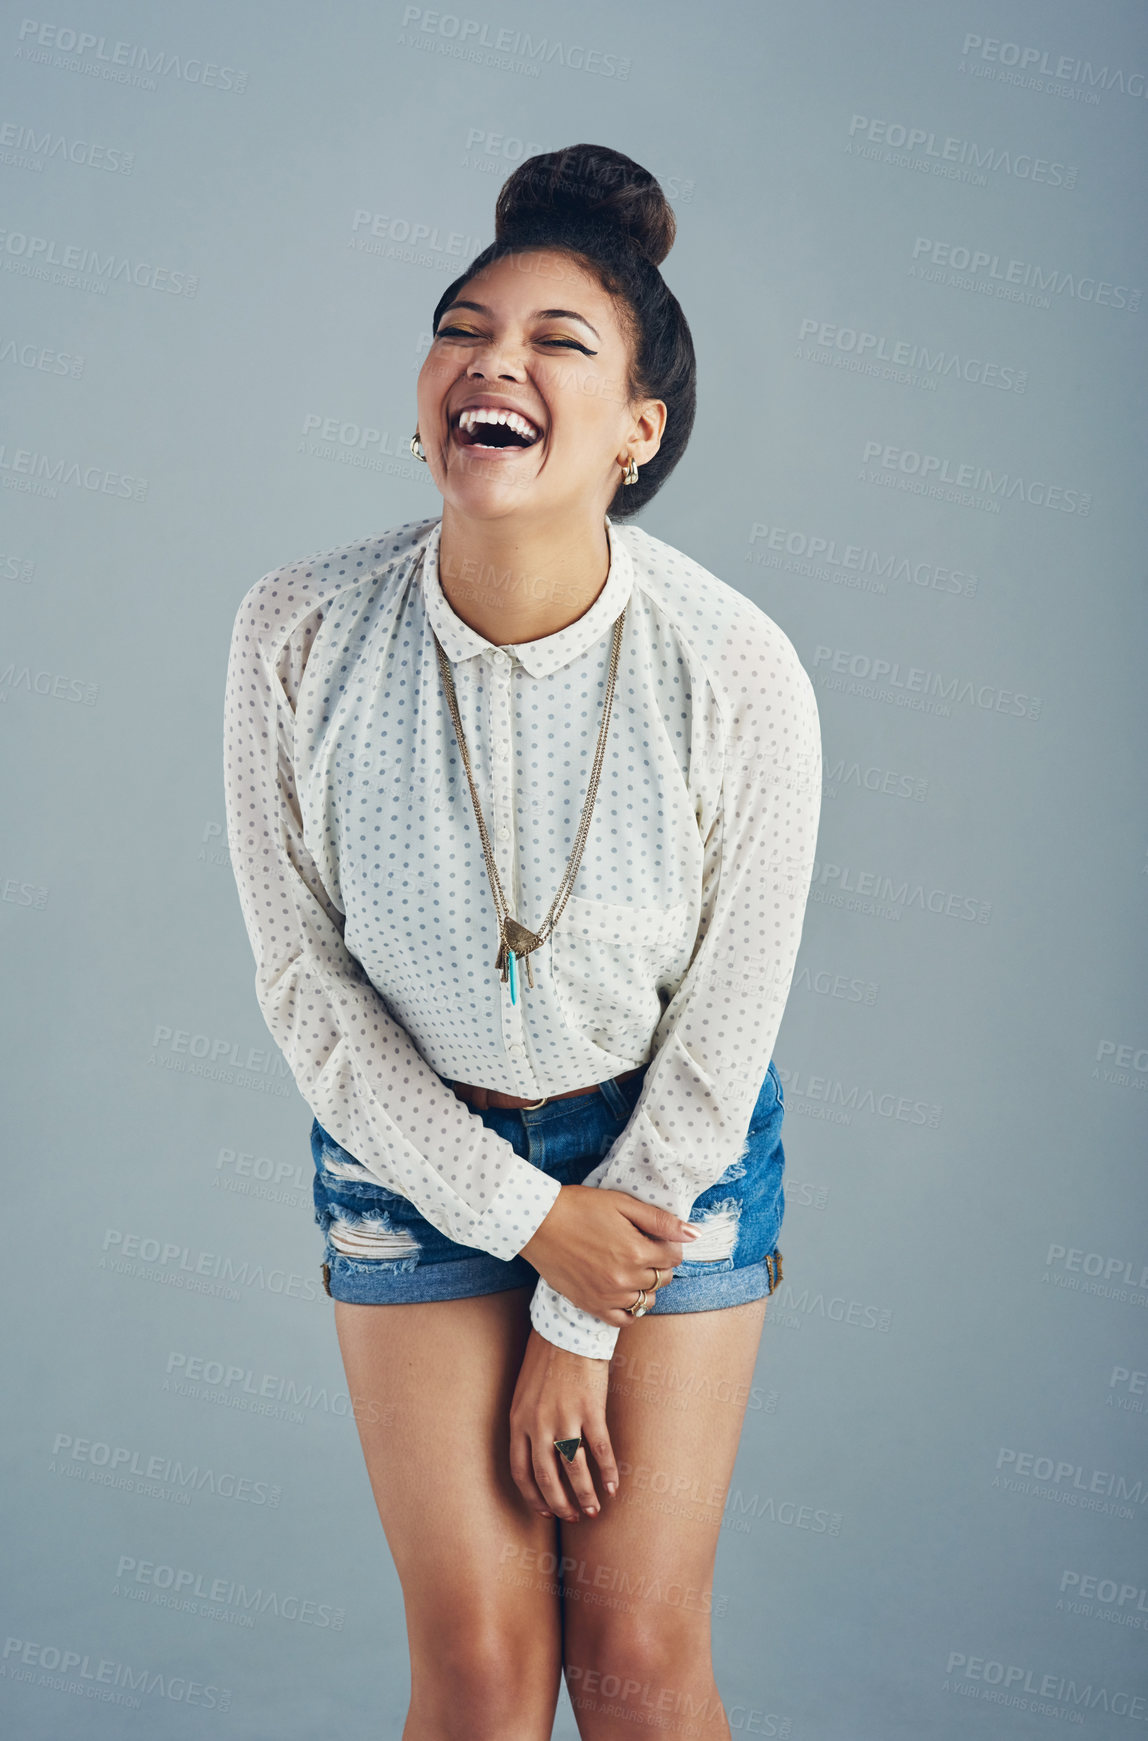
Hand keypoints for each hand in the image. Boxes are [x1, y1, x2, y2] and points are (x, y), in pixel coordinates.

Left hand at [509, 1328, 617, 1520]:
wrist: (567, 1328)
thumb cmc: (546, 1358)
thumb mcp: (524, 1392)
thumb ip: (527, 1422)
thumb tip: (538, 1452)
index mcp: (518, 1420)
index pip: (521, 1472)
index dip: (533, 1497)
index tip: (545, 1512)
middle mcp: (538, 1424)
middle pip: (546, 1477)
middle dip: (559, 1503)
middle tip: (572, 1516)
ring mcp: (564, 1418)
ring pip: (574, 1469)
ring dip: (585, 1495)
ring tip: (593, 1510)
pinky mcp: (590, 1409)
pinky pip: (600, 1450)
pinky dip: (607, 1472)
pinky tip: (613, 1486)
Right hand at [519, 1184, 697, 1327]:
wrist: (538, 1222)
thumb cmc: (580, 1207)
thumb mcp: (622, 1204)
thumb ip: (660, 1221)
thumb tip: (695, 1234)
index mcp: (637, 1252)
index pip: (674, 1258)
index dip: (669, 1245)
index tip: (656, 1237)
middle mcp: (626, 1279)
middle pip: (662, 1279)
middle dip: (659, 1264)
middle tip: (642, 1248)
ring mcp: (608, 1296)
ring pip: (646, 1301)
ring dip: (646, 1286)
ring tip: (630, 1268)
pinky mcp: (591, 1305)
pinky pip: (624, 1320)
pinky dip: (629, 1309)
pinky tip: (623, 1291)